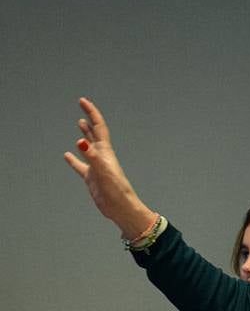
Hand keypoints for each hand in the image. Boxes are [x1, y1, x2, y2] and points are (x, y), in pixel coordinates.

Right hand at [62, 97, 157, 238]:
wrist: (121, 209)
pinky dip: (73, 159)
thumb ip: (92, 156)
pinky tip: (67, 155)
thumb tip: (80, 141)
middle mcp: (102, 157)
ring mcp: (97, 167)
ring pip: (89, 147)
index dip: (91, 113)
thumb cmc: (117, 192)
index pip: (98, 127)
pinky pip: (80, 166)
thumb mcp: (104, 172)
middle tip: (83, 106)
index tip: (82, 101)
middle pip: (95, 133)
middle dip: (89, 119)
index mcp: (106, 152)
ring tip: (80, 124)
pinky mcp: (92, 178)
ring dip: (85, 135)